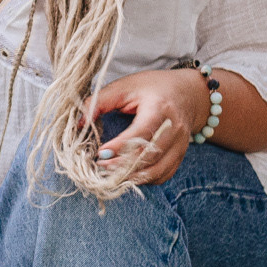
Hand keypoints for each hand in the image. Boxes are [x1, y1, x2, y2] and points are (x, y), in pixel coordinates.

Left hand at [86, 68, 208, 185]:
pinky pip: (163, 175)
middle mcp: (175, 129)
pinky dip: (144, 180)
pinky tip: (128, 176)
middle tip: (100, 166)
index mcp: (160, 108)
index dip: (120, 146)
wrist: (188, 94)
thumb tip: (78, 122)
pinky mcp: (180, 156)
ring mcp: (181, 145)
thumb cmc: (152, 88)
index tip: (100, 153)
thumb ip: (99, 101)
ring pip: (157, 170)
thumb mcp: (124, 86)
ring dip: (132, 177)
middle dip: (123, 165)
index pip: (142, 132)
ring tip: (110, 174)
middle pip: (150, 155)